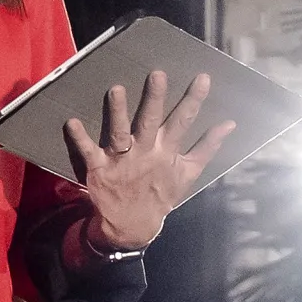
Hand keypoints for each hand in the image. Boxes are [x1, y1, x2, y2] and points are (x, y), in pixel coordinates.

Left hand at [64, 68, 234, 254]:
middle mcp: (144, 153)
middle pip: (150, 122)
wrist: (132, 226)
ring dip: (117, 112)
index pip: (183, 122)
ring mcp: (121, 160)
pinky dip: (80, 138)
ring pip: (119, 132)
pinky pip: (88, 151)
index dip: (193, 100)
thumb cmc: (160, 195)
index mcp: (166, 152)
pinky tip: (72, 122)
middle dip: (154, 99)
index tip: (202, 78)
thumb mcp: (188, 173)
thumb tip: (229, 124)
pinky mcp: (99, 168)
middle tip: (157, 74)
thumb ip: (207, 147)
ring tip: (115, 89)